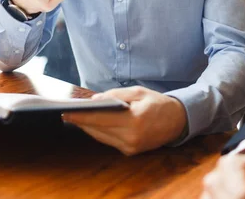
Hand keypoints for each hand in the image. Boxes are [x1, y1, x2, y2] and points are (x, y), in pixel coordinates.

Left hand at [62, 86, 187, 154]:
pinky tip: (90, 124)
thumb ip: (116, 96)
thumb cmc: (157, 103)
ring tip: (75, 117)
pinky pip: (109, 140)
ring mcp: (130, 147)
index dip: (82, 115)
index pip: (101, 118)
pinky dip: (99, 131)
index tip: (67, 111)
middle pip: (98, 130)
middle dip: (81, 121)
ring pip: (101, 137)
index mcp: (135, 121)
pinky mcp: (130, 152)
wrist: (177, 121)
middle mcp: (131, 138)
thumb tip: (95, 100)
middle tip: (66, 112)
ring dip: (87, 127)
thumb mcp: (138, 92)